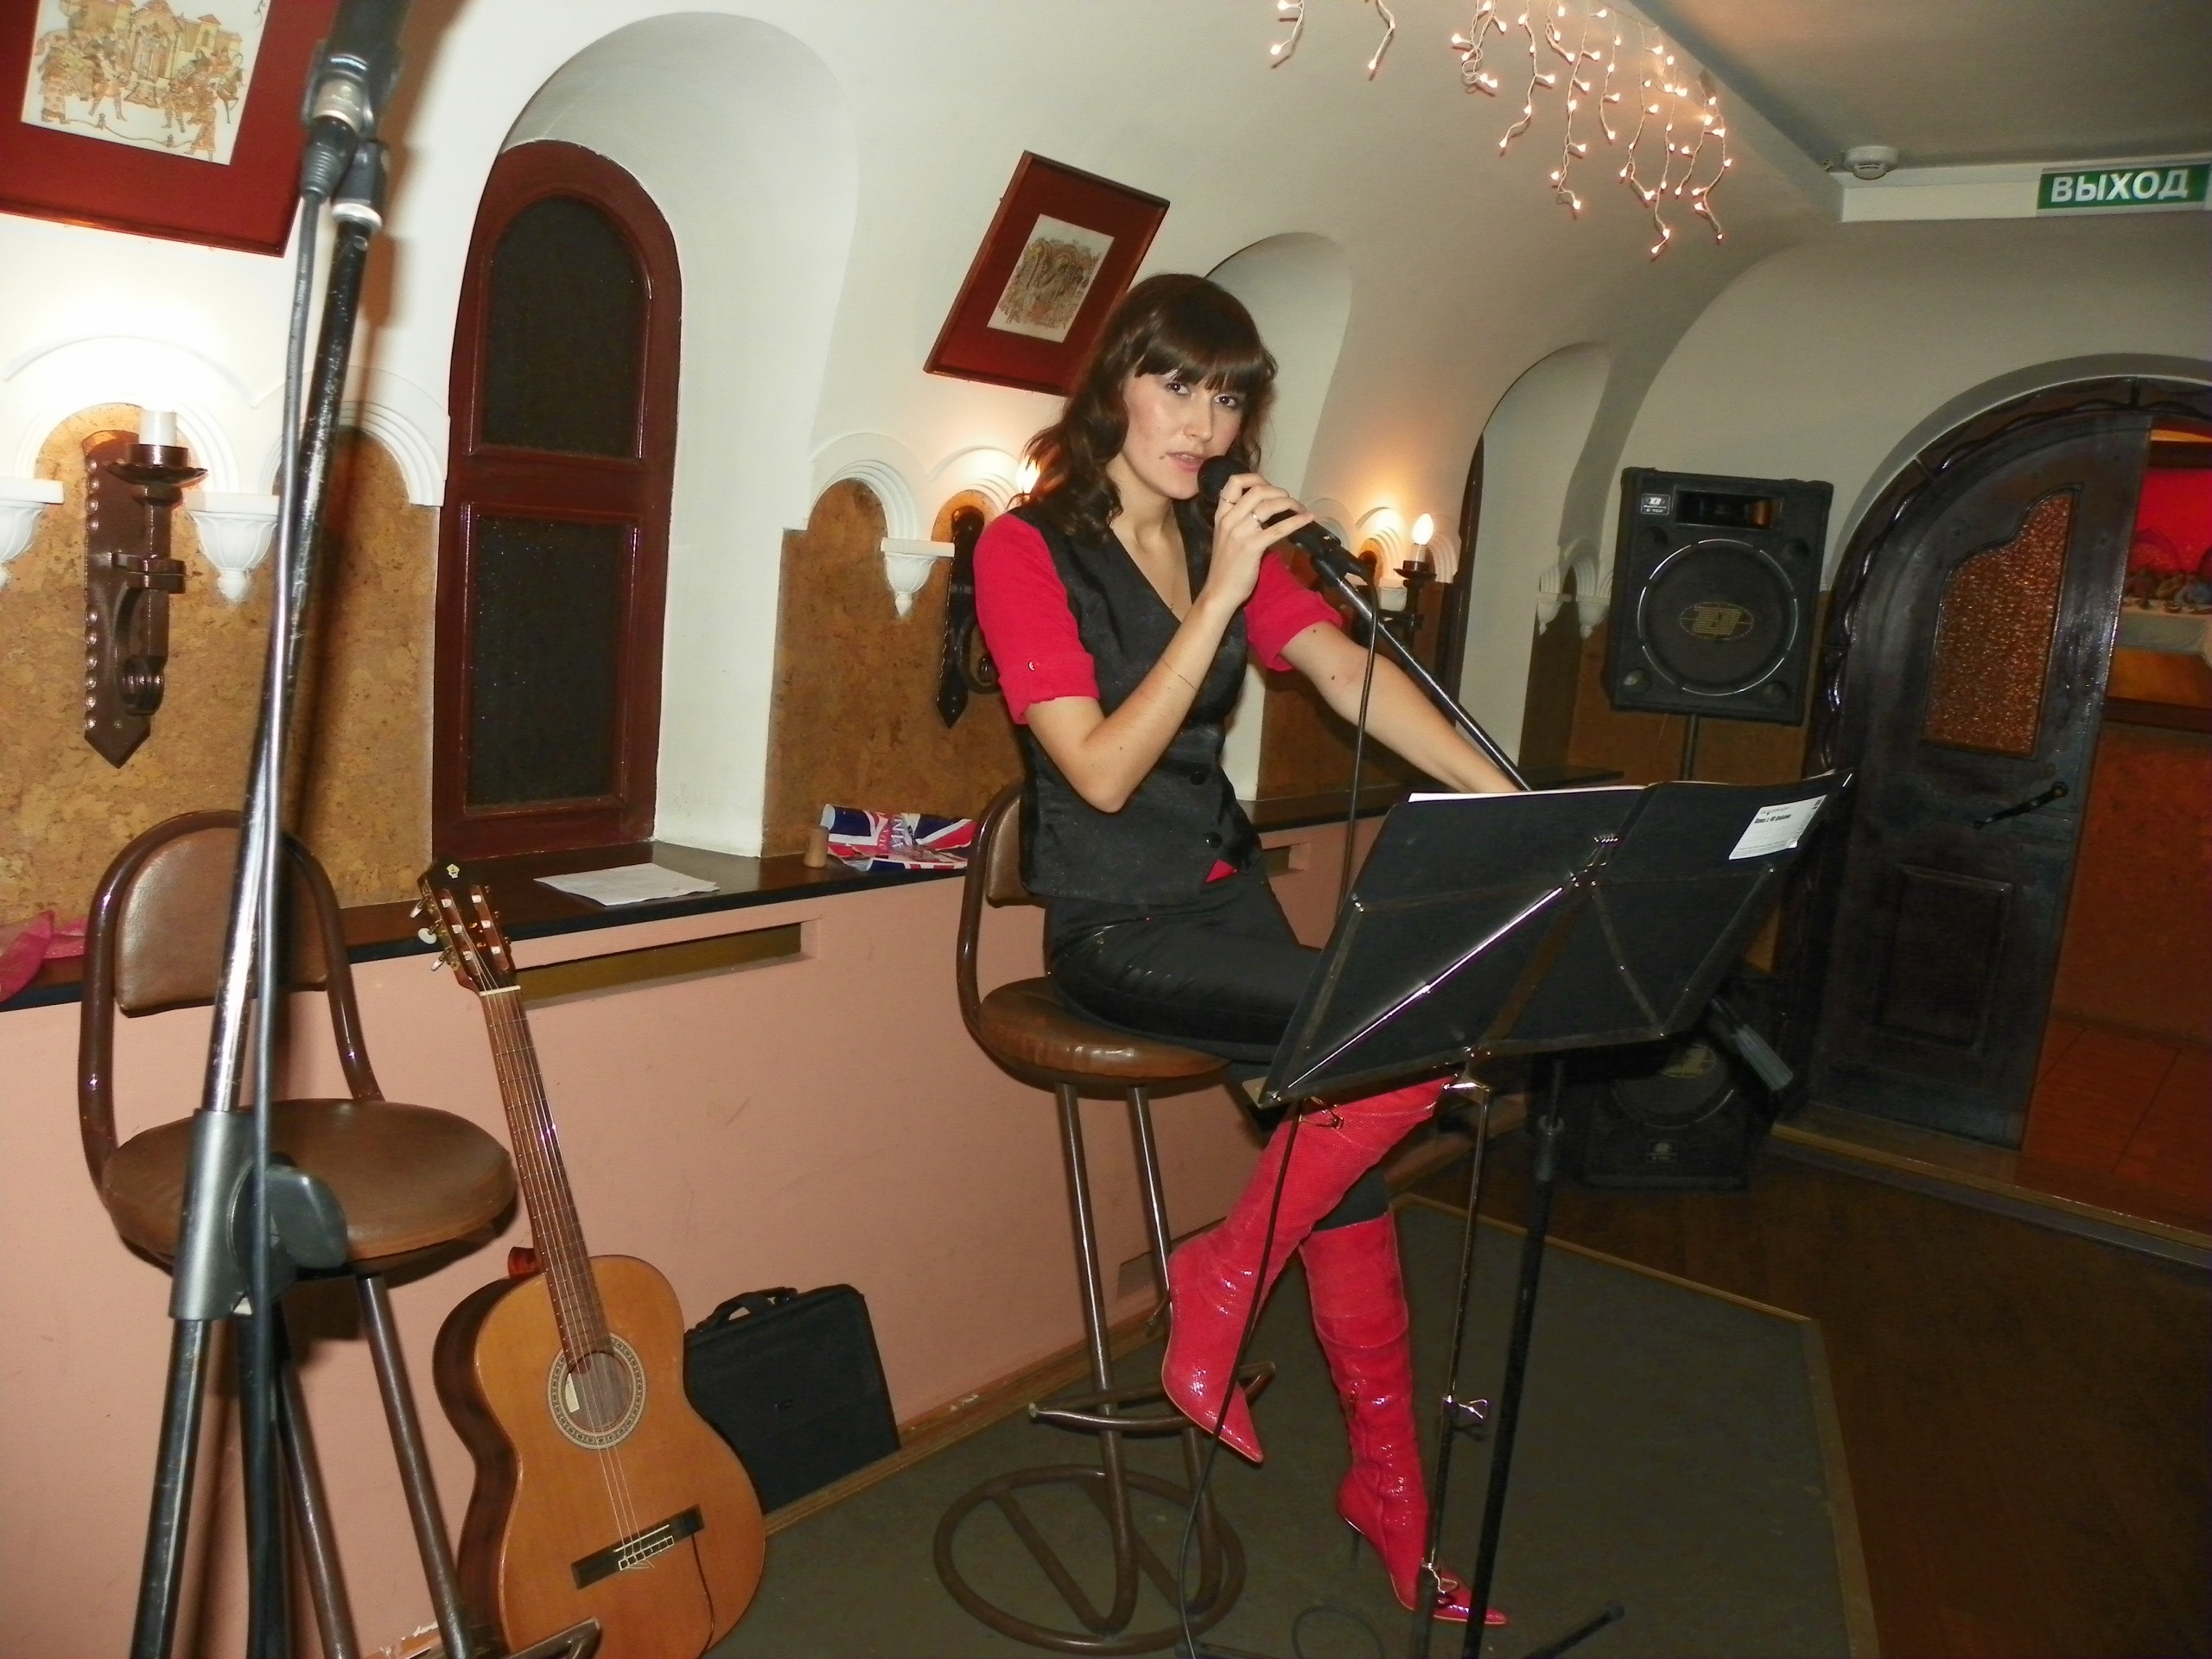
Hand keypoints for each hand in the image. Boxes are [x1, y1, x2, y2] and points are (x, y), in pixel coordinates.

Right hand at [1204, 471, 1313, 612]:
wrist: (1219, 592)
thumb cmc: (1225, 567)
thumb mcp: (1226, 538)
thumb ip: (1240, 522)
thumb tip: (1265, 512)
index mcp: (1221, 515)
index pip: (1233, 483)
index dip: (1255, 478)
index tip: (1268, 486)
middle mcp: (1229, 519)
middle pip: (1257, 490)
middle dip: (1279, 491)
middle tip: (1289, 501)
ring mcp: (1240, 532)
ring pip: (1269, 505)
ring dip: (1290, 503)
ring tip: (1300, 509)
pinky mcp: (1252, 547)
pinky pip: (1278, 528)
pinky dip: (1296, 521)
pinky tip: (1307, 519)